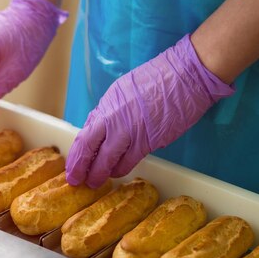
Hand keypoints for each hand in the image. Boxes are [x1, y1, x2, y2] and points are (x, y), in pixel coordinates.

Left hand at [65, 34, 234, 188]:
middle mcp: (113, 118)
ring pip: (106, 160)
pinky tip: (116, 174)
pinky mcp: (147, 141)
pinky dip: (119, 169)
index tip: (72, 165)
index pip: (84, 134)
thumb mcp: (125, 90)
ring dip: (99, 173)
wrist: (187, 75)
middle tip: (75, 180)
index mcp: (107, 105)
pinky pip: (128, 161)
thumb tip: (100, 128)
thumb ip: (111, 111)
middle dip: (80, 167)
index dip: (76, 153)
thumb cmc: (160, 78)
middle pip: (88, 148)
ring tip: (95, 182)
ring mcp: (129, 131)